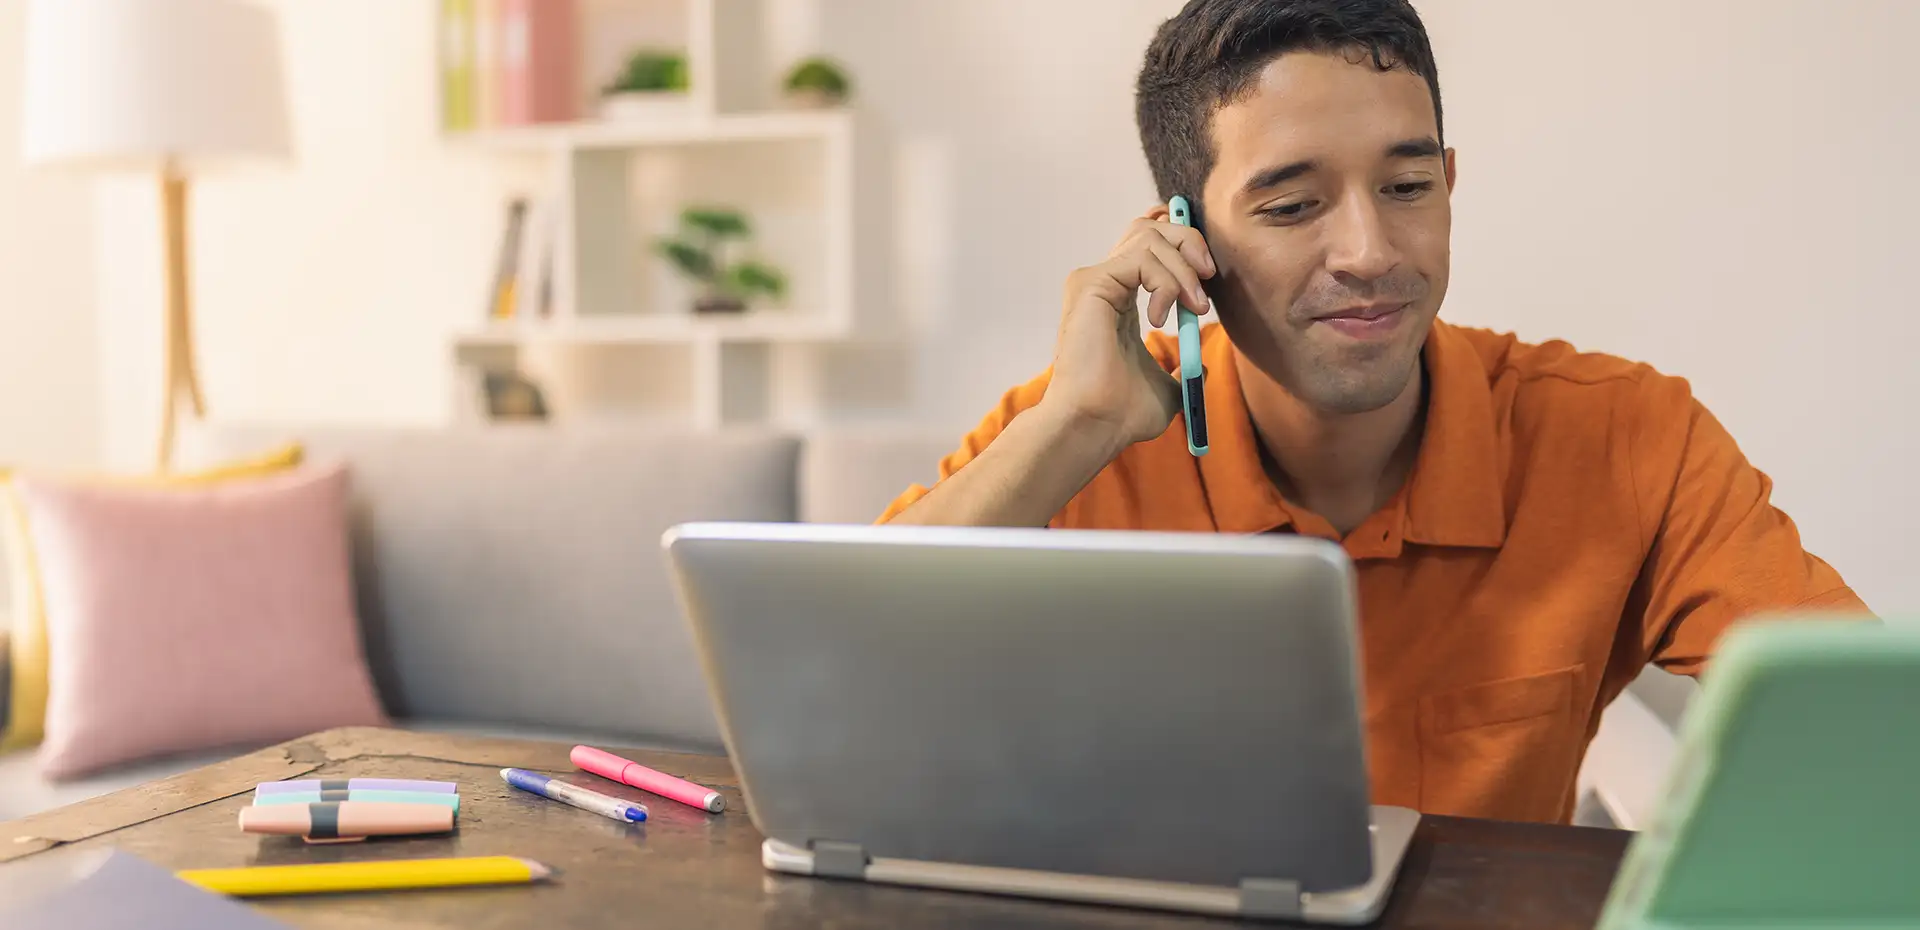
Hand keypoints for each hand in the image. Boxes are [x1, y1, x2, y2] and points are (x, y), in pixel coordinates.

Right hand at [1041, 205, 1215, 447]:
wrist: (1097, 425)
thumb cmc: (1122, 413)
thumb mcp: (1167, 387)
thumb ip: (1181, 368)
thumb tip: (1200, 367)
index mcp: (1118, 299)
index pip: (1147, 244)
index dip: (1180, 240)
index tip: (1206, 268)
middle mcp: (1103, 283)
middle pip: (1149, 227)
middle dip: (1188, 243)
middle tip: (1208, 278)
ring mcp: (1094, 280)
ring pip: (1150, 237)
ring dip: (1184, 268)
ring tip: (1194, 307)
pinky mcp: (1091, 283)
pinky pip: (1143, 258)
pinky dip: (1166, 282)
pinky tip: (1161, 318)